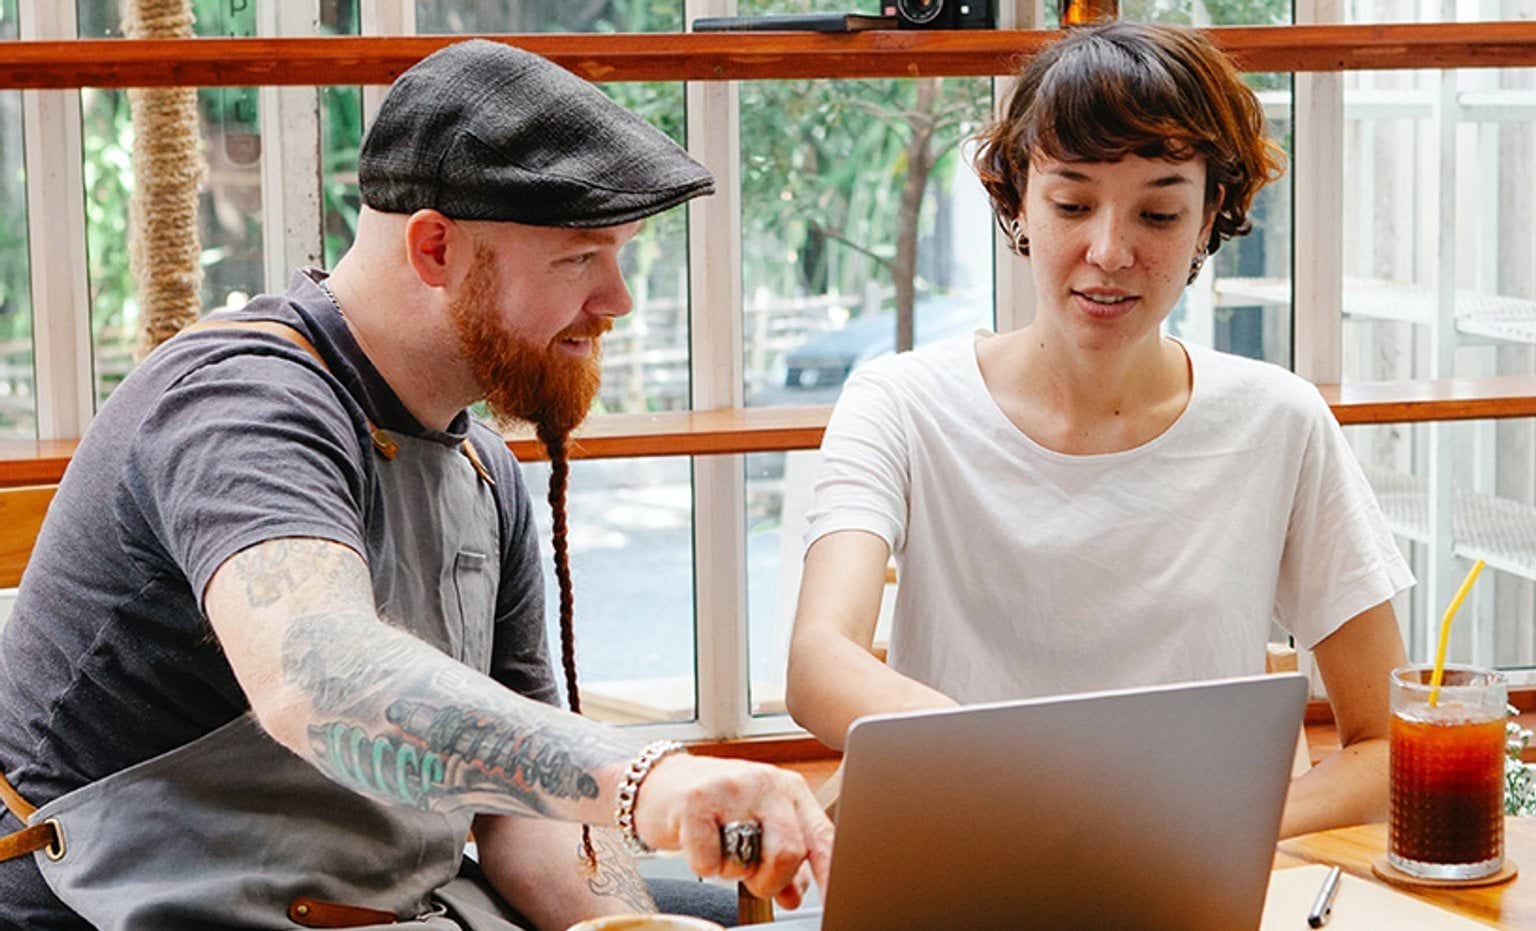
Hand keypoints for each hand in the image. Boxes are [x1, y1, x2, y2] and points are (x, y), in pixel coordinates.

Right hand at [631, 754, 833, 907]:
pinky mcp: (695, 801)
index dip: (832, 877)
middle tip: (751, 876)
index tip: (839, 906)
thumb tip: (796, 894)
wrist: (659, 782)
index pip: (824, 838)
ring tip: (721, 848)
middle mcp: (767, 784)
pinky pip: (710, 862)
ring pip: (749, 860)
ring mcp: (732, 789)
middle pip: (790, 852)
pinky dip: (704, 866)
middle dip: (770, 880)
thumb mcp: (758, 825)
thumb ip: (783, 858)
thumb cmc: (716, 806)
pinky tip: (698, 843)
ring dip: (733, 871)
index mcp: (791, 791)